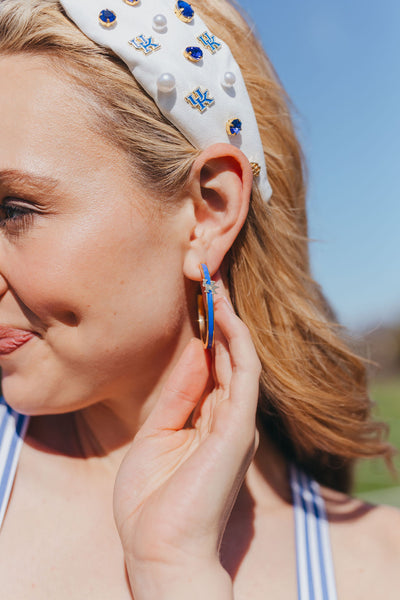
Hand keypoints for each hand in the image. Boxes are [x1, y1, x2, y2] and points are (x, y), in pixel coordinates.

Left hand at [113, 277, 260, 597]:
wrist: (158, 547)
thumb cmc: (152, 501)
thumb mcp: (155, 435)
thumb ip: (179, 394)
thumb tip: (195, 352)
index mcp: (208, 424)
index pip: (213, 368)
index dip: (206, 333)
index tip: (195, 302)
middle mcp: (228, 420)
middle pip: (230, 358)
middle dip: (220, 320)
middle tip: (209, 283)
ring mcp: (237, 424)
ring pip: (242, 360)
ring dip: (231, 323)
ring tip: (217, 288)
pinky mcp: (240, 429)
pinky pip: (245, 375)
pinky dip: (238, 343)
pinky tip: (225, 317)